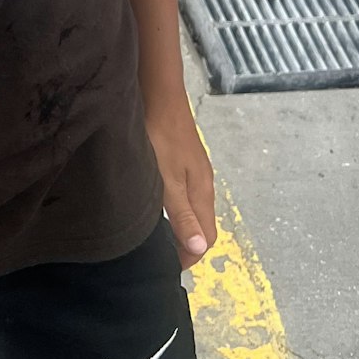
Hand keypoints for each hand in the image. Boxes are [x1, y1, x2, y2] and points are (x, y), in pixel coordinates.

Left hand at [147, 103, 216, 267]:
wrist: (158, 92)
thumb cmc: (160, 135)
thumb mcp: (166, 179)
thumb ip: (182, 214)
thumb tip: (199, 248)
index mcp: (201, 193)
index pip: (206, 238)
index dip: (189, 256)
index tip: (166, 266)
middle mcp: (202, 184)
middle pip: (200, 225)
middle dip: (184, 244)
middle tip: (158, 254)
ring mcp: (193, 170)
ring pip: (190, 208)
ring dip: (177, 225)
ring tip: (152, 233)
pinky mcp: (181, 158)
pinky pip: (181, 192)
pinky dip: (171, 206)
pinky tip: (152, 203)